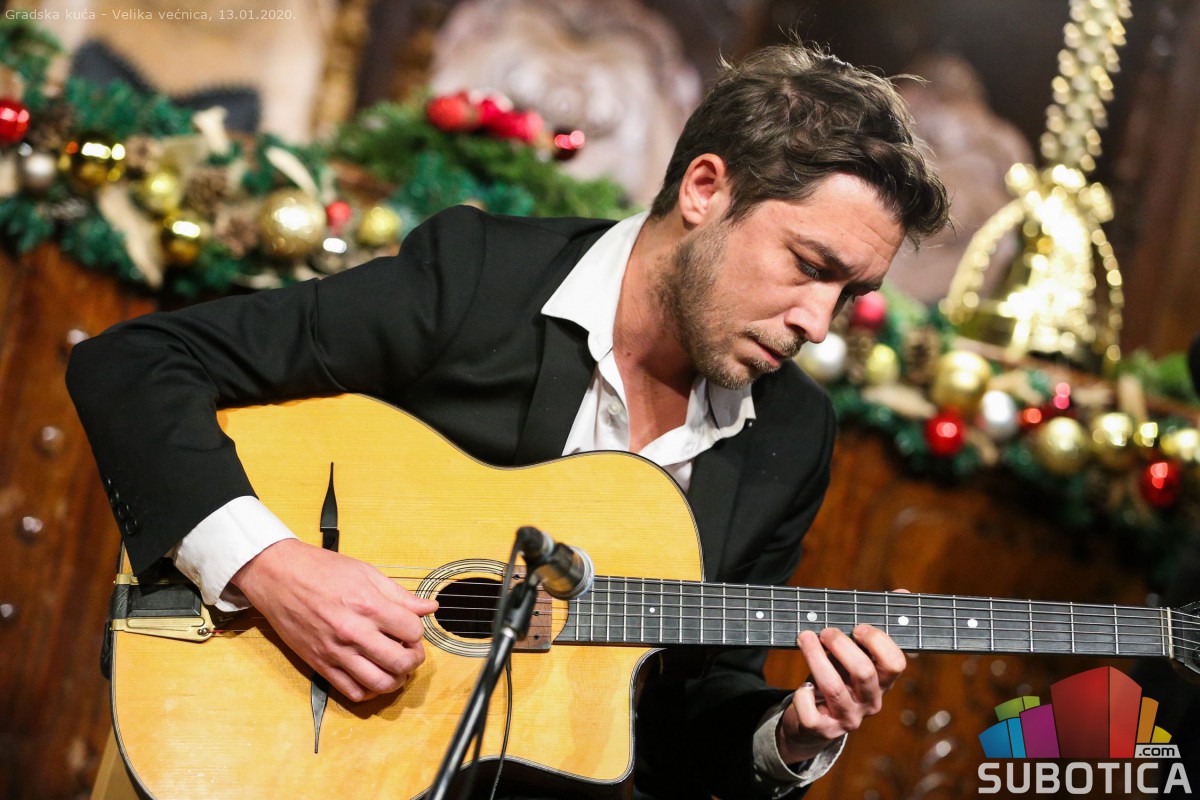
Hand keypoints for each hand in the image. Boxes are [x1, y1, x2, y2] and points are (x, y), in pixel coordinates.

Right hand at [231, 538, 437, 701]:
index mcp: (368, 605)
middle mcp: (354, 632)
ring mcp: (335, 652)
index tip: (411, 629)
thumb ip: (399, 594)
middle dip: (414, 660)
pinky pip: (351, 692)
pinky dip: (368, 691)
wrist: (278, 576)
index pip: (412, 630)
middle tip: (410, 652)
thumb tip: (430, 608)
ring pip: (379, 683)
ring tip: (395, 668)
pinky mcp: (319, 664)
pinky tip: (371, 676)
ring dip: (395, 680)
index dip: (417, 631)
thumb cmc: (322, 569)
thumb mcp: (366, 572)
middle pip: (401, 662)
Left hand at [776, 623, 906, 763]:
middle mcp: (870, 703)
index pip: (895, 663)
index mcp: (881, 684)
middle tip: (826, 632)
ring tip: (805, 638)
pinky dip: (802, 695)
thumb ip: (849, 648)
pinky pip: (810, 712)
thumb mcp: (847, 666)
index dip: (878, 641)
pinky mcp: (824, 730)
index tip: (857, 629)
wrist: (814, 724)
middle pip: (864, 672)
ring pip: (833, 687)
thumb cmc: (834, 682)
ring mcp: (848, 719)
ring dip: (816, 657)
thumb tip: (838, 621)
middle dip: (841, 645)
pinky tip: (803, 687)